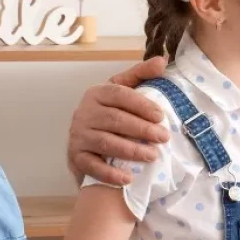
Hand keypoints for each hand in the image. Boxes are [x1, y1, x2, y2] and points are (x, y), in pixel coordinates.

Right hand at [66, 58, 173, 184]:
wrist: (86, 143)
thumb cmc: (111, 115)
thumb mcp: (123, 92)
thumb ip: (141, 76)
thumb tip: (161, 60)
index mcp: (96, 94)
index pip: (119, 94)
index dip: (140, 104)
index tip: (161, 115)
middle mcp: (84, 112)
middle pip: (115, 119)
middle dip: (141, 129)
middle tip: (163, 137)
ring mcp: (78, 135)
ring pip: (106, 142)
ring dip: (131, 150)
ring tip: (153, 155)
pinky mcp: (76, 157)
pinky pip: (93, 166)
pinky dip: (110, 173)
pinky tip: (128, 178)